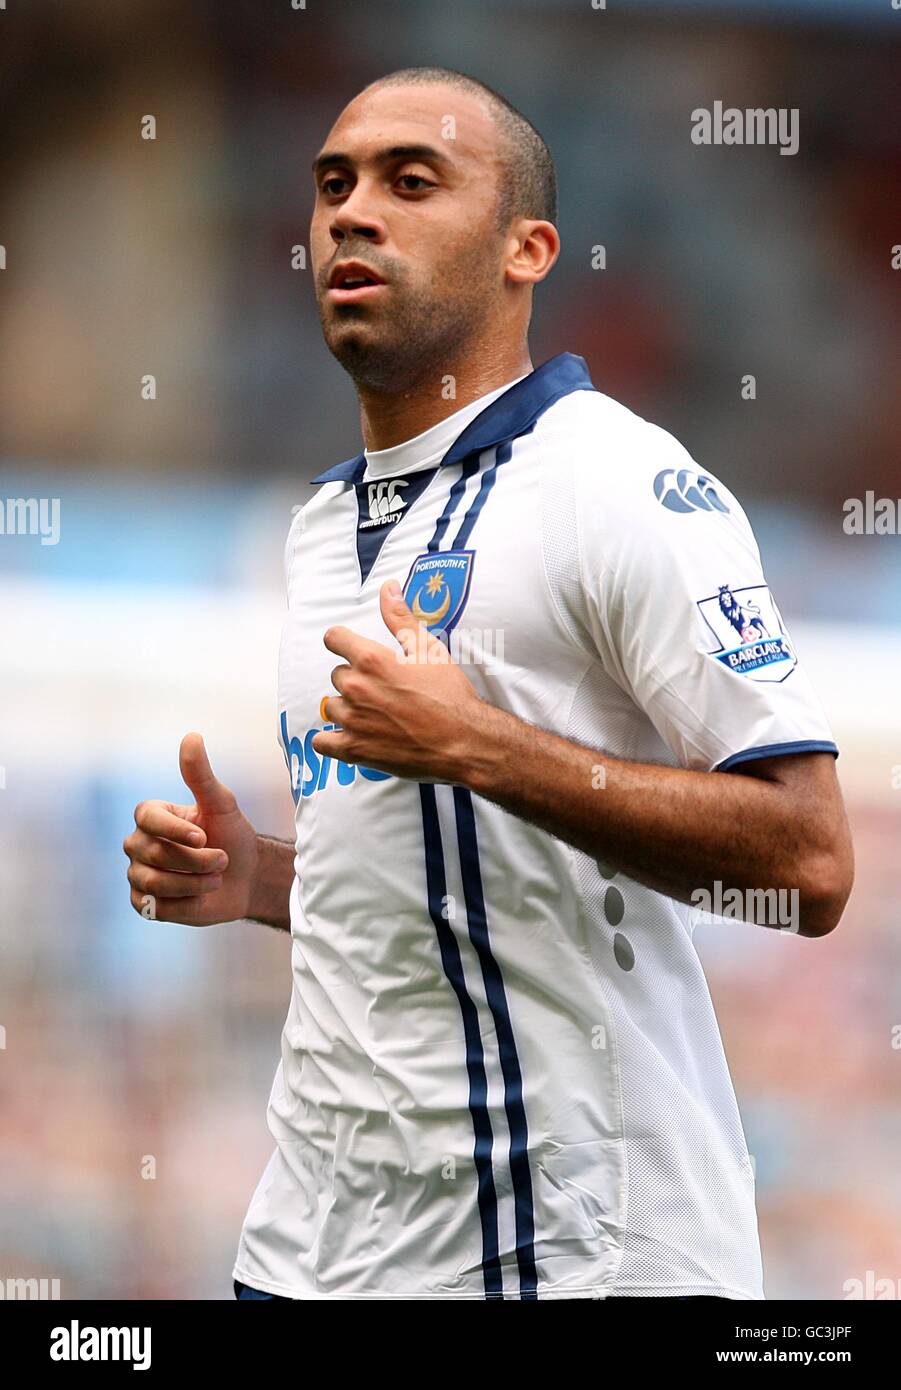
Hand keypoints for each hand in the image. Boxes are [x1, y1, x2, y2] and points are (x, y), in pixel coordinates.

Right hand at [124, 733, 260, 925]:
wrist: (245, 877)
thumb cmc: (232, 835)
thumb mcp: (221, 804)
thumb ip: (201, 774)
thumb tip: (191, 736)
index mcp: (150, 816)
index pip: (147, 818)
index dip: (175, 830)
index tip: (203, 836)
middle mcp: (137, 844)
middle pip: (154, 854)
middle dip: (196, 860)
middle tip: (222, 860)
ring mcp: (138, 875)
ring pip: (155, 883)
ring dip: (195, 882)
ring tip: (215, 877)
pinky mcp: (145, 904)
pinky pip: (160, 908)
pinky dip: (188, 904)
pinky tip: (202, 895)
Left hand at [312, 580, 483, 782]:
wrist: (464, 741)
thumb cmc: (450, 696)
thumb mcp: (428, 649)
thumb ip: (400, 618)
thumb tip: (387, 588)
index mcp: (371, 660)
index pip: (334, 639)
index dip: (343, 642)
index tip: (351, 649)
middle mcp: (356, 688)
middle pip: (337, 674)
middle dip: (355, 678)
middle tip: (381, 689)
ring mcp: (352, 720)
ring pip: (331, 706)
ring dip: (347, 708)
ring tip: (373, 713)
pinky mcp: (354, 749)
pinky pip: (322, 742)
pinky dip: (331, 739)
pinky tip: (349, 736)